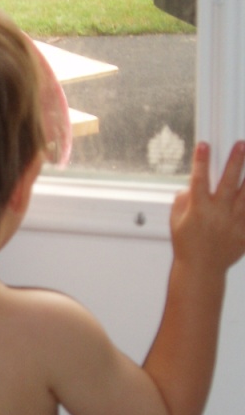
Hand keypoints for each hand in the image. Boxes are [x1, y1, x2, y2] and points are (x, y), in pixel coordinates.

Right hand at [170, 141, 244, 273]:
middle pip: (229, 181)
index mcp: (198, 209)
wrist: (201, 269)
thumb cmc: (187, 245)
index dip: (201, 160)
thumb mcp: (176, 221)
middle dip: (235, 161)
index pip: (199, 179)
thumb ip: (182, 200)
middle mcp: (218, 213)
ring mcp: (234, 222)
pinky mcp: (244, 232)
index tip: (204, 145)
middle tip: (241, 145)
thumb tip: (191, 187)